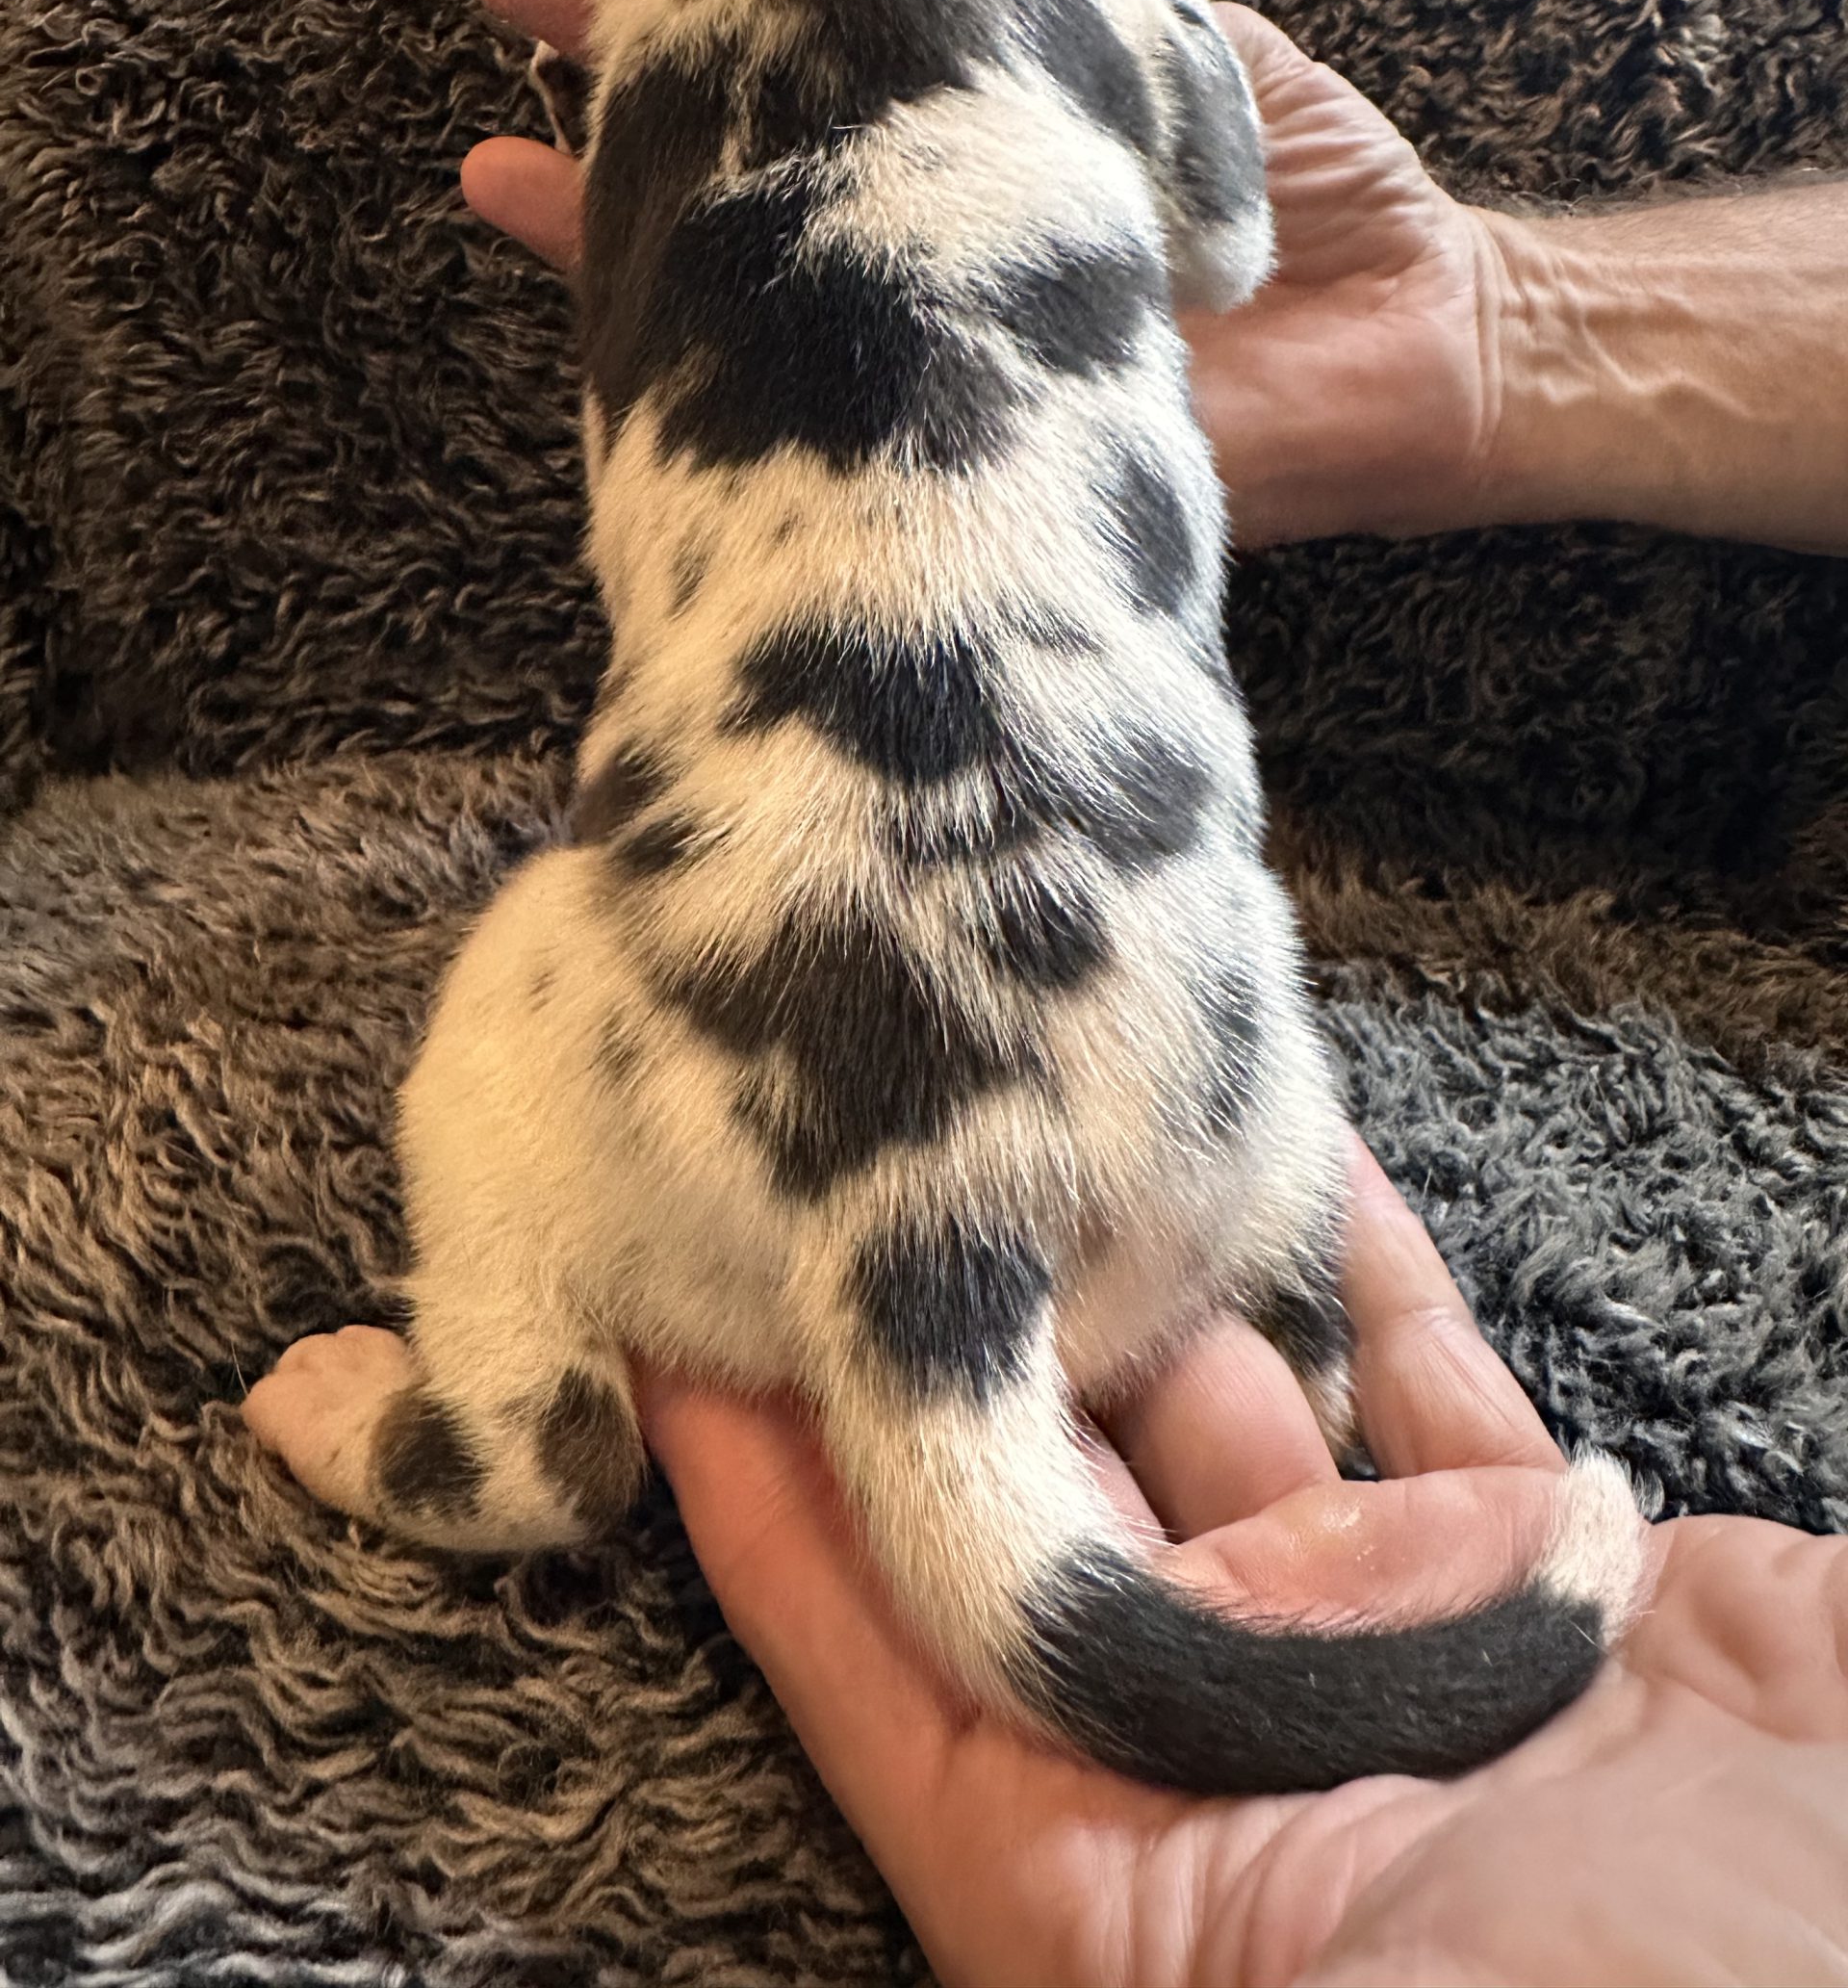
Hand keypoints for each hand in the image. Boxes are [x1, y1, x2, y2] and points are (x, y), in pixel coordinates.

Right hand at [461, 0, 1510, 549]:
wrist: (1420, 347)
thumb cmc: (1309, 194)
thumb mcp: (1172, 25)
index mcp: (954, 139)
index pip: (801, 51)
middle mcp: (915, 243)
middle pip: (740, 161)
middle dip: (625, 76)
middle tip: (513, 1)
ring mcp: (922, 349)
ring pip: (748, 291)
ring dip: (619, 231)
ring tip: (501, 173)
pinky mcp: (959, 444)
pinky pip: (834, 405)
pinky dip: (745, 356)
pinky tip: (639, 320)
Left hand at [642, 1140, 1847, 1987]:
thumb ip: (1126, 1904)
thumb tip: (1031, 1871)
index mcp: (1129, 1888)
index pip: (888, 1658)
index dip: (769, 1497)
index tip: (674, 1320)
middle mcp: (1242, 1748)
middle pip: (1048, 1503)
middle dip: (955, 1335)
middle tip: (870, 1131)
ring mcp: (1399, 1639)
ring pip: (1229, 1411)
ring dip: (1143, 1270)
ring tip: (1051, 1102)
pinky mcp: (1546, 1560)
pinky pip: (1419, 1377)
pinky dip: (1356, 1263)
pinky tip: (1287, 1137)